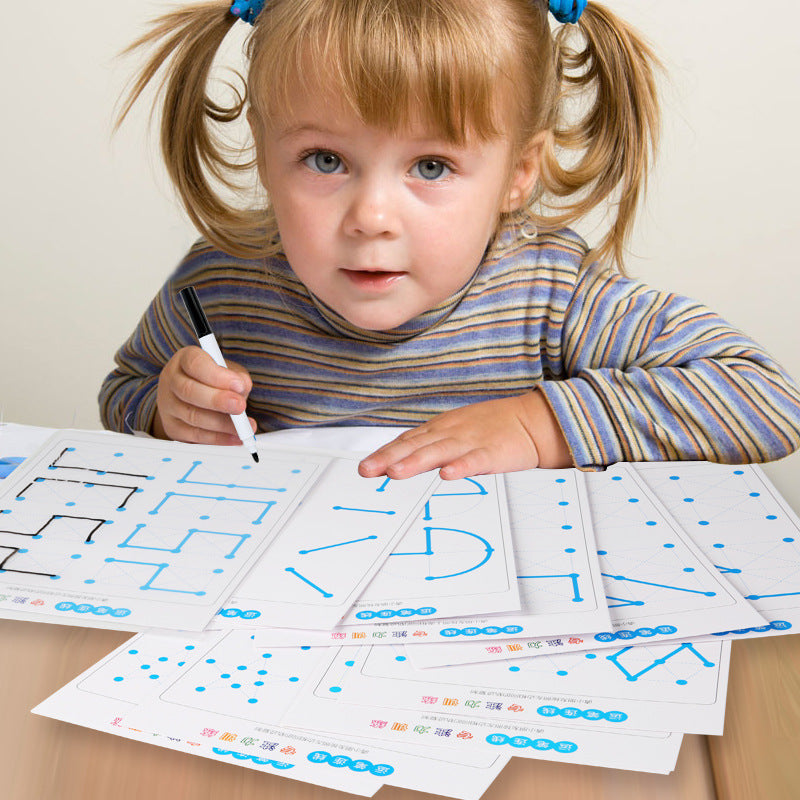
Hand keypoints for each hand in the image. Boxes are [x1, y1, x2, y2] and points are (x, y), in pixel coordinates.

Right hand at [152, 346, 256, 445]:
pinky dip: (217, 438)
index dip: (217, 376)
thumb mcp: (228, 370)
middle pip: (189, 391)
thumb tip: (242, 389)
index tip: (238, 385)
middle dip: (217, 401)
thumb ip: (237, 377)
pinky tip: (234, 437)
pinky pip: (193, 435)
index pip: (195, 364)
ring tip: (244, 427)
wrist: (194, 395)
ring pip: (192, 416)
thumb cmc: (213, 379)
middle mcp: (171, 380)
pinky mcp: (172, 427)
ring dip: (221, 424)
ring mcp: (168, 405)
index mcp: (185, 359)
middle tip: (240, 406)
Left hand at [358, 391, 572, 480]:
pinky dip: (461, 467)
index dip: (385, 454)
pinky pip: (475, 460)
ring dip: (416, 461)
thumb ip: (428, 446)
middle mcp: (450, 433)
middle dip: (390, 458)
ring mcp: (471, 441)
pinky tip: (447, 474)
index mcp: (440, 429)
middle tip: (368, 470)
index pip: (407, 441)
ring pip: (439, 452)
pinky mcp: (493, 452)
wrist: (532, 421)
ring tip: (396, 472)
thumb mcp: (454, 431)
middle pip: (416, 446)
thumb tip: (397, 461)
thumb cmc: (490, 427)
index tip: (365, 467)